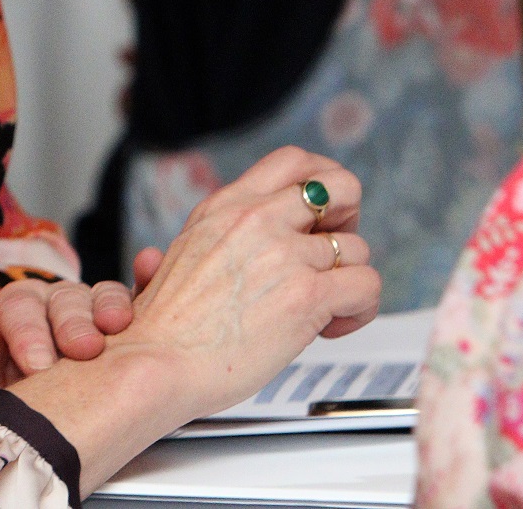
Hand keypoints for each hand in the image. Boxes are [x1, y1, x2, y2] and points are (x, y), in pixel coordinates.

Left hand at [0, 276, 141, 384]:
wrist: (40, 422)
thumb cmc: (12, 395)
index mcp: (16, 312)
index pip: (18, 306)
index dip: (27, 332)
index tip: (37, 365)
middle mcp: (56, 304)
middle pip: (64, 299)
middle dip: (72, 323)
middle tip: (81, 350)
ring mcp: (95, 311)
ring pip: (103, 297)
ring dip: (110, 306)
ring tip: (117, 323)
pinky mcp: (132, 325)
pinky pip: (141, 295)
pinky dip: (146, 277)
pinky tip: (150, 266)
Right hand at [115, 146, 382, 423]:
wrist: (155, 362)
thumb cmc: (167, 325)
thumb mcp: (188, 253)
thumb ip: (231, 237)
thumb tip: (262, 245)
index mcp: (226, 206)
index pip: (293, 161)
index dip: (320, 183)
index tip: (317, 217)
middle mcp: (256, 219)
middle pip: (341, 185)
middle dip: (348, 219)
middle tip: (331, 253)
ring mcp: (283, 253)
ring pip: (358, 247)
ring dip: (349, 280)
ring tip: (323, 310)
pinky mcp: (306, 295)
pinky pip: (367, 285)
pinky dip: (360, 310)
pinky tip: (329, 327)